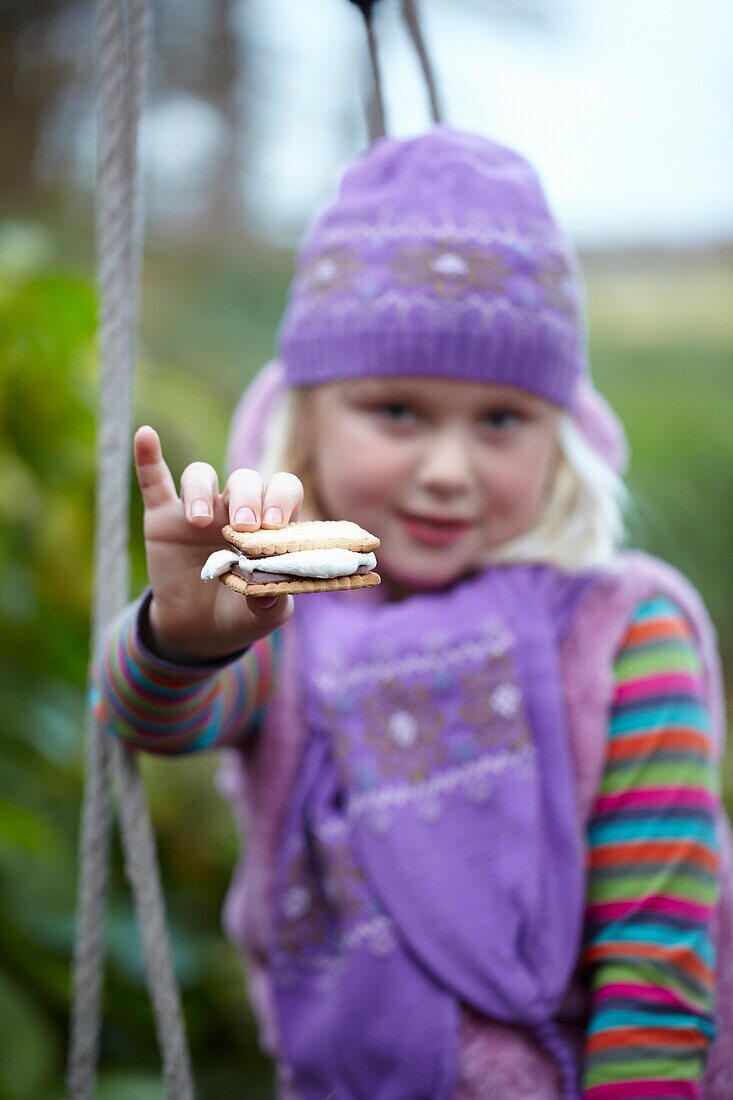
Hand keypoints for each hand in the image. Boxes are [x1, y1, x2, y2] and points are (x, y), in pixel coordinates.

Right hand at [134, 425, 302, 662]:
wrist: (197, 631)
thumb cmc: (240, 614)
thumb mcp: (261, 616)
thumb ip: (272, 601)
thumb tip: (271, 590)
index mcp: (268, 525)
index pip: (283, 490)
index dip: (280, 499)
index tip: (273, 525)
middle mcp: (235, 509)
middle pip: (245, 479)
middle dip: (247, 497)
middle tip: (242, 526)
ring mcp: (199, 510)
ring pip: (202, 476)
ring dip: (201, 490)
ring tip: (199, 521)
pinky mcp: (163, 517)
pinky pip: (154, 481)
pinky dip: (148, 458)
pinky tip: (145, 436)